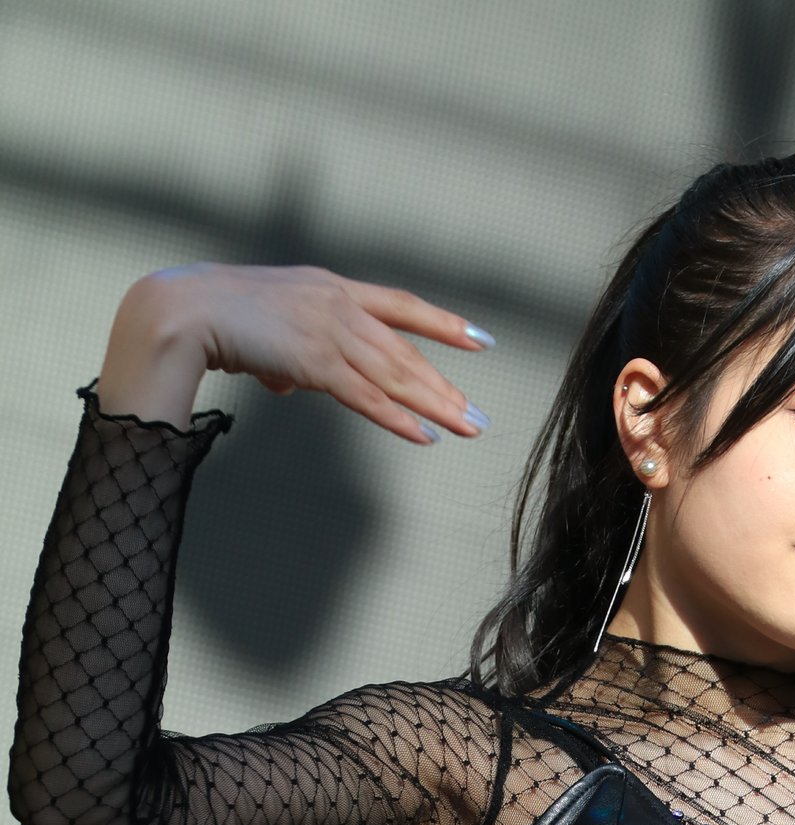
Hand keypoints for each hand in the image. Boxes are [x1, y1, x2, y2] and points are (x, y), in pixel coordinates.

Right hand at [129, 261, 492, 444]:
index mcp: (330, 288)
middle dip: (447, 387)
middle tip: (479, 417)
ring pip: (394, 374)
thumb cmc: (214, 319)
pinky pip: (365, 395)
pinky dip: (396, 418)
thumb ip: (288, 357)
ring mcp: (327, 330)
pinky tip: (422, 436)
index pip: (400, 305)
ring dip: (434, 406)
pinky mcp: (313, 360)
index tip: (480, 339)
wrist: (182, 310)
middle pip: (405, 351)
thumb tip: (293, 383)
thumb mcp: (265, 332)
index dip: (443, 324)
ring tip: (466, 430)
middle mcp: (337, 304)